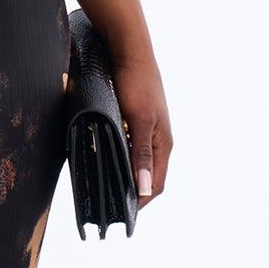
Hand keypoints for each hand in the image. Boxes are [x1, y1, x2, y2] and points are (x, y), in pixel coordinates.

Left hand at [111, 51, 172, 206]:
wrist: (130, 52)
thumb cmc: (136, 84)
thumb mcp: (138, 120)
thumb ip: (141, 154)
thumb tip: (145, 189)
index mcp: (163, 144)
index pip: (155, 185)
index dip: (140, 202)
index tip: (121, 216)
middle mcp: (158, 141)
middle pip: (148, 177)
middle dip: (132, 194)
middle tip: (109, 207)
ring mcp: (148, 130)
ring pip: (138, 163)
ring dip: (125, 177)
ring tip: (105, 188)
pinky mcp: (137, 121)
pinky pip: (130, 148)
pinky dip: (120, 160)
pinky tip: (105, 161)